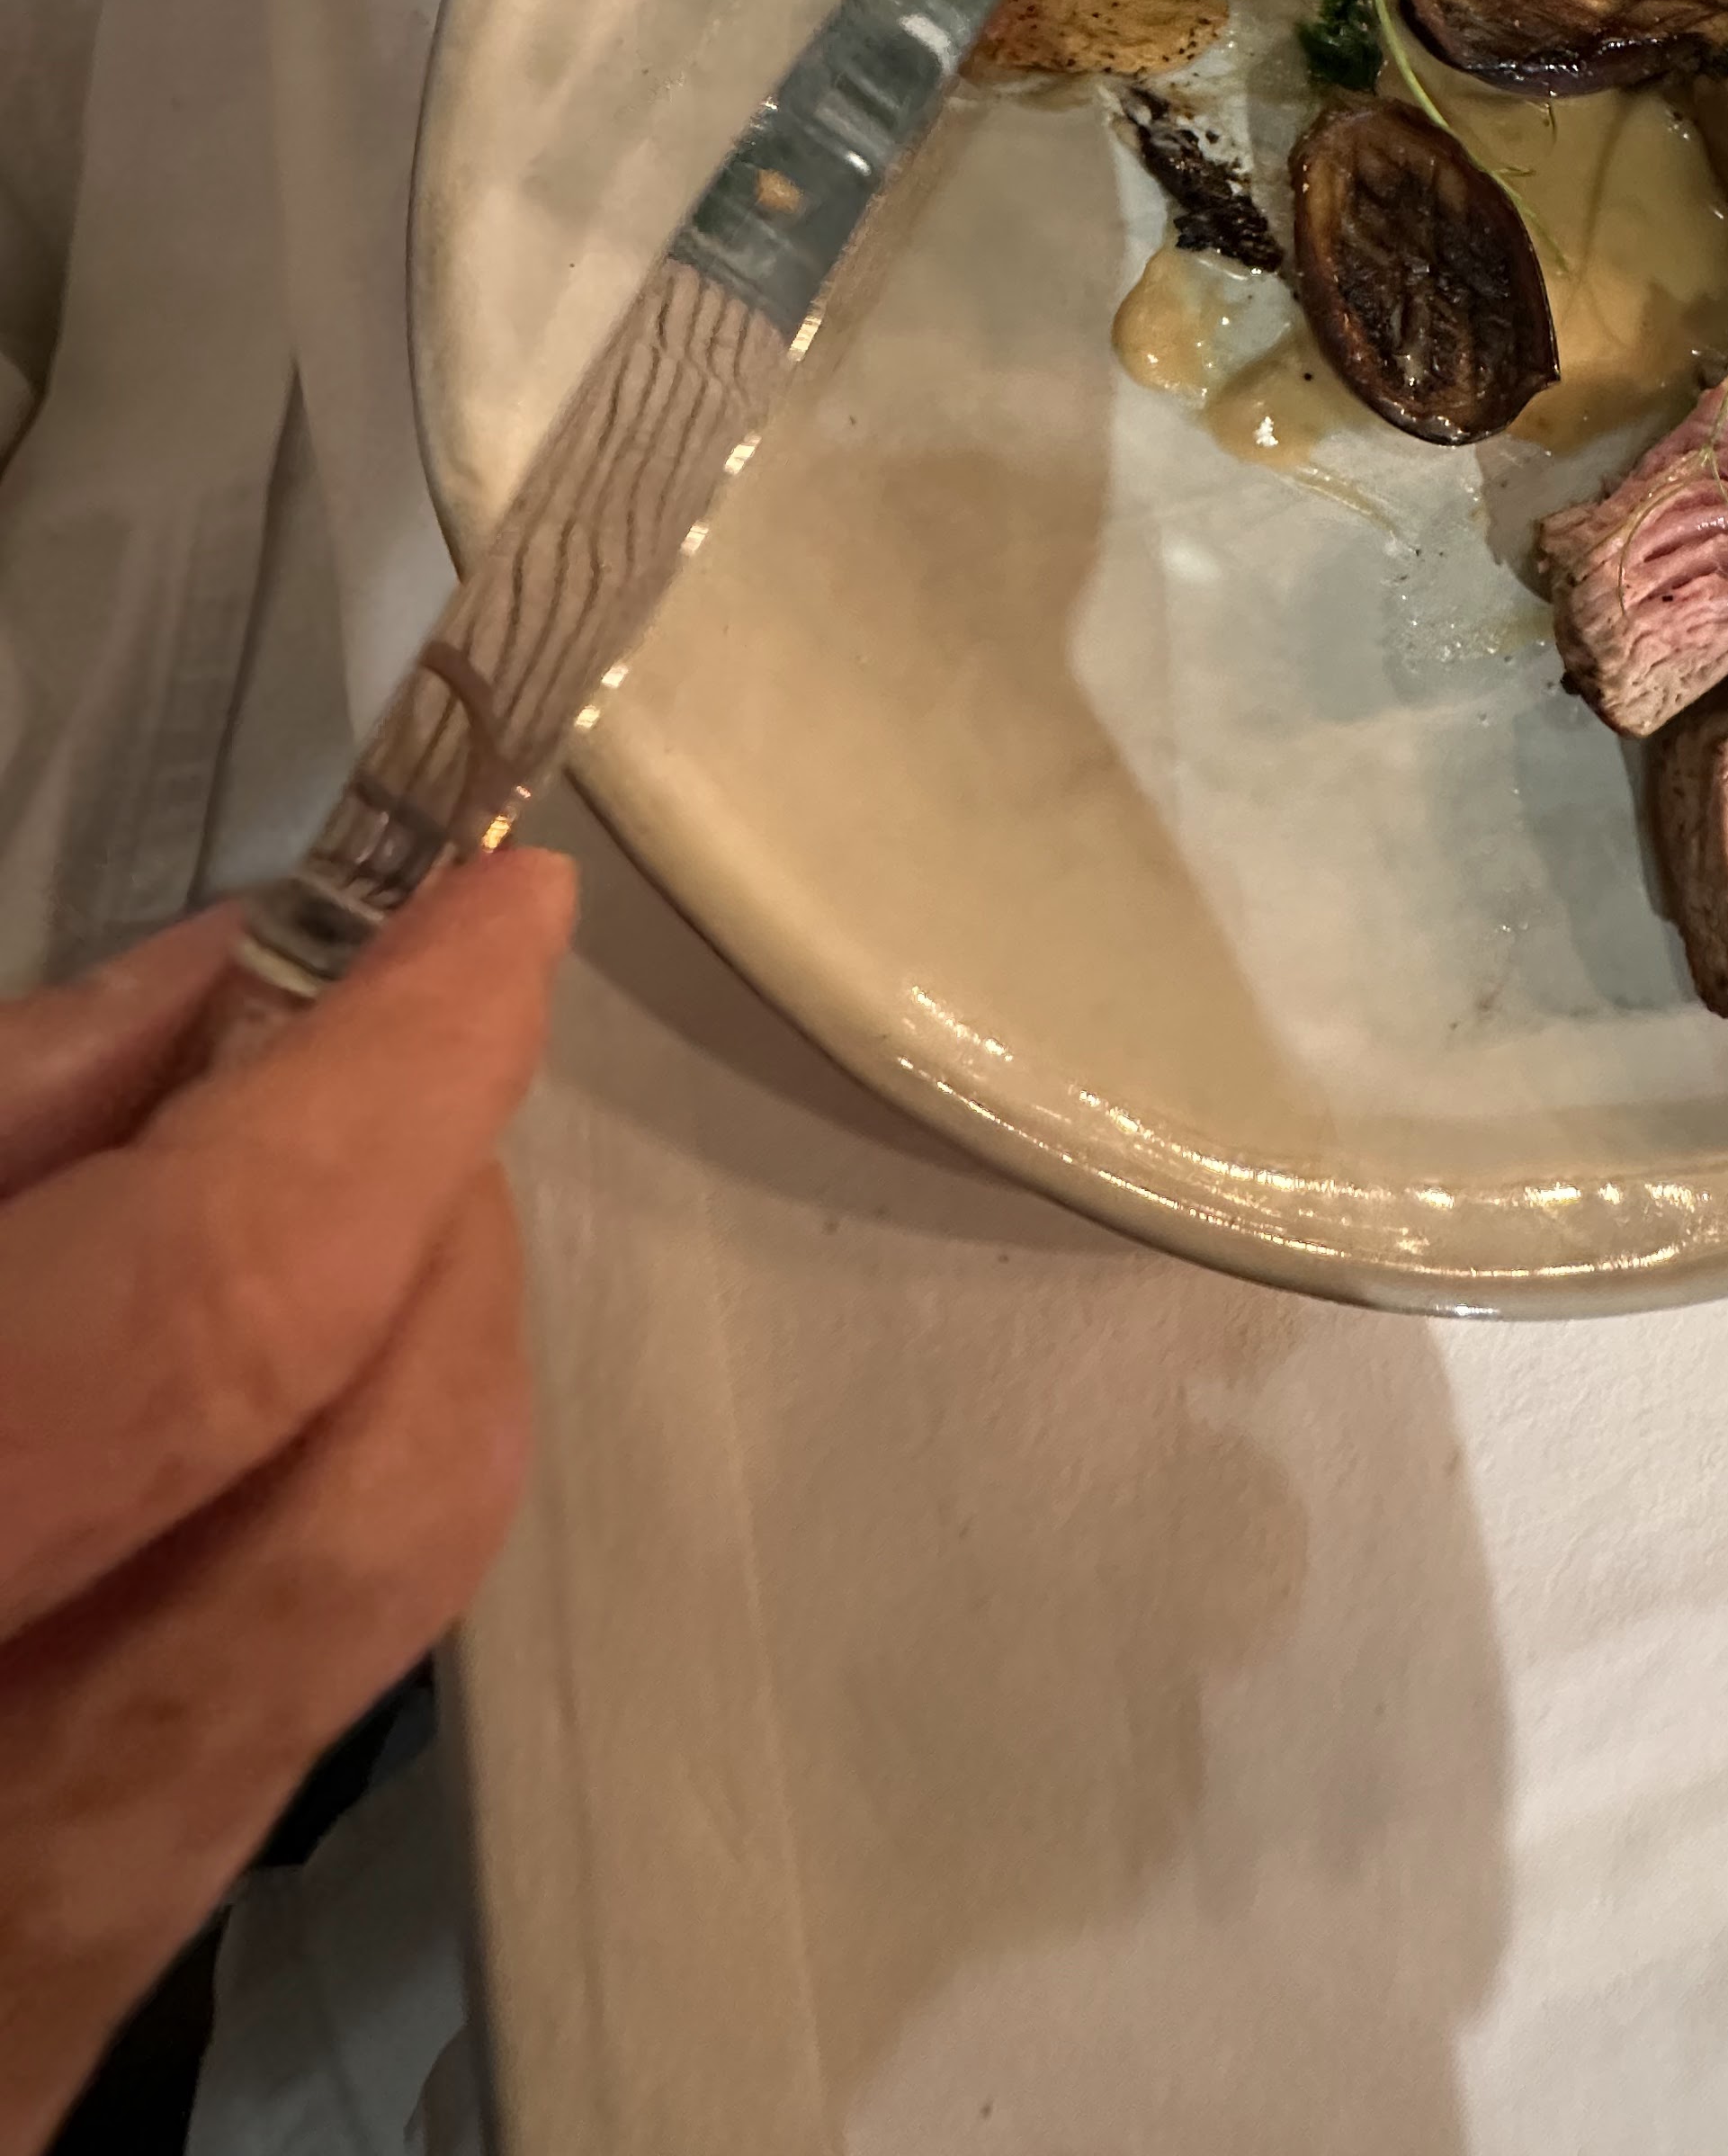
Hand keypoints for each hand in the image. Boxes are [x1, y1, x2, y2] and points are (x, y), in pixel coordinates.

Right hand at [0, 851, 573, 2155]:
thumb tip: (218, 1007)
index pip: (210, 1315)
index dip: (386, 1082)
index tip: (487, 907)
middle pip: (372, 1486)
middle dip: (434, 1215)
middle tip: (405, 1020)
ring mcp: (29, 1975)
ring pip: (364, 1606)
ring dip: (401, 1340)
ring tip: (321, 1161)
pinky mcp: (54, 2014)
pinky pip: (274, 1704)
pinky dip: (310, 1488)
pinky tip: (231, 1374)